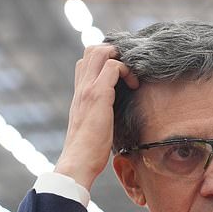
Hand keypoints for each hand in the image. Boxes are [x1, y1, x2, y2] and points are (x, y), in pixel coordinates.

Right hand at [54, 44, 138, 189]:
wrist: (78, 161)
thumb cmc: (88, 151)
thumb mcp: (93, 126)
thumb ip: (100, 114)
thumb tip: (114, 115)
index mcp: (80, 94)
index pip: (86, 62)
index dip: (105, 60)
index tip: (121, 74)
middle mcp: (81, 87)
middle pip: (92, 50)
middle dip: (114, 53)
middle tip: (129, 71)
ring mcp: (88, 89)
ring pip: (101, 52)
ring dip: (121, 58)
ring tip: (131, 77)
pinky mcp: (98, 95)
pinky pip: (114, 67)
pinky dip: (127, 70)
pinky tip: (134, 86)